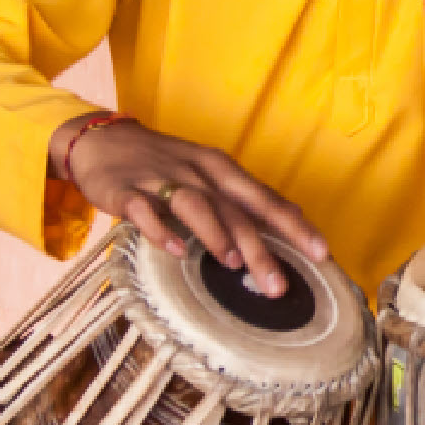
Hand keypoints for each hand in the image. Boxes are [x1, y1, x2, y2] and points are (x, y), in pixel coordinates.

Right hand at [50, 116, 328, 295]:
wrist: (102, 140)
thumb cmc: (165, 165)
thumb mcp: (207, 175)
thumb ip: (238, 202)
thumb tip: (283, 232)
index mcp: (222, 169)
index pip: (267, 199)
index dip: (295, 226)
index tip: (322, 253)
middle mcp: (198, 172)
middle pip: (236, 209)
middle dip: (260, 248)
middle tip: (278, 285)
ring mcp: (161, 179)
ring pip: (195, 205)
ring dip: (215, 234)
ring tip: (232, 264)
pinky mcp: (126, 190)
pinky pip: (144, 210)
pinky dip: (159, 229)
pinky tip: (172, 250)